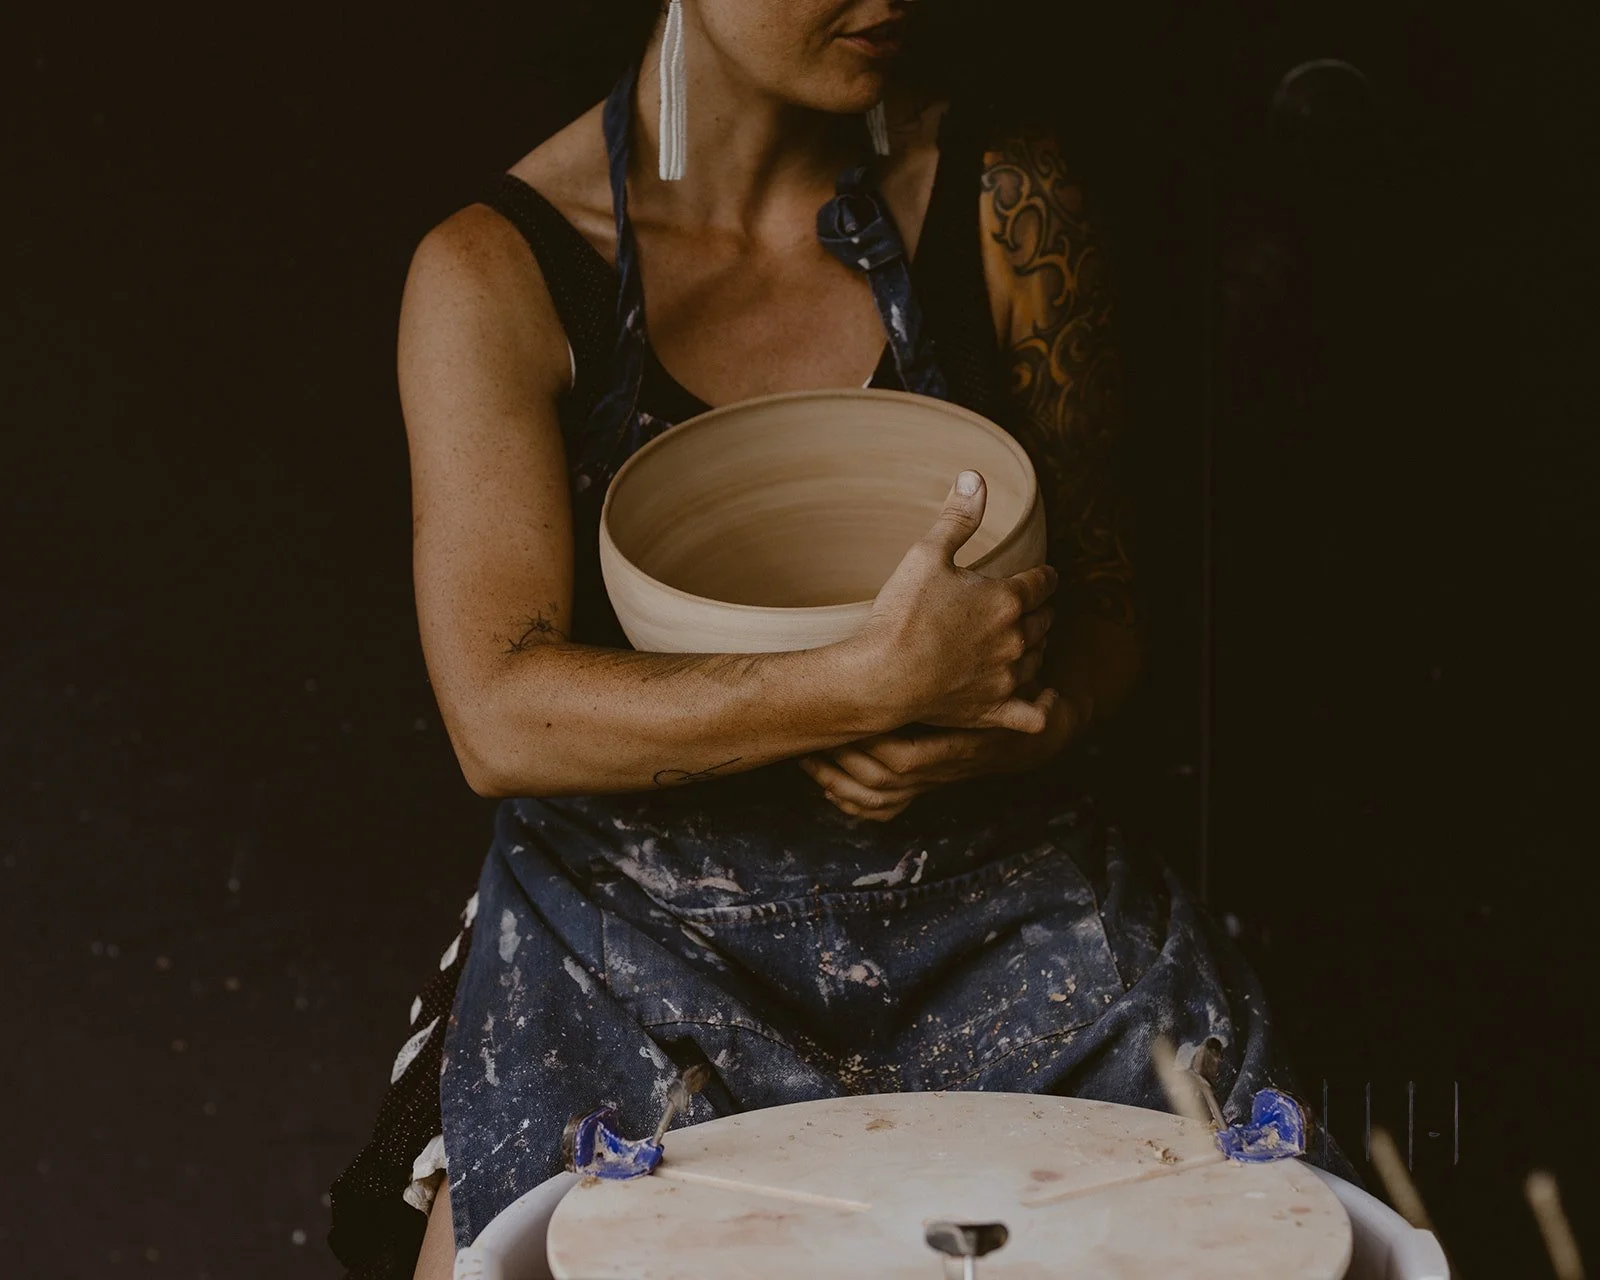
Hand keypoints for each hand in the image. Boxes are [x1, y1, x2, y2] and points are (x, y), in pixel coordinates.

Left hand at [800, 688, 1090, 821]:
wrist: (1033, 738)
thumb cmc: (1023, 705)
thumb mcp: (1025, 696)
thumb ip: (1012, 689)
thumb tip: (1046, 693)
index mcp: (956, 749)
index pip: (905, 757)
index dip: (870, 743)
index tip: (842, 718)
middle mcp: (939, 773)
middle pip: (878, 781)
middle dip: (839, 760)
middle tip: (808, 733)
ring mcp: (926, 785)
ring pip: (872, 798)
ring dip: (833, 780)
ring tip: (803, 755)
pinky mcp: (917, 789)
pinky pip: (875, 811)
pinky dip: (844, 802)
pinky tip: (821, 781)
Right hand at [846, 470, 1058, 733]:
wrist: (882, 676)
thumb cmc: (901, 614)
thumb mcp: (926, 554)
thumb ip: (957, 518)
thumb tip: (975, 477)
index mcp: (1007, 599)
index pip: (1043, 583)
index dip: (1045, 576)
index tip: (1044, 575)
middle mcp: (1016, 639)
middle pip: (1046, 621)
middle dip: (1042, 610)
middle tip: (1035, 607)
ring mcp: (1007, 677)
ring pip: (1040, 658)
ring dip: (1038, 647)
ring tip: (1029, 641)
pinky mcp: (994, 708)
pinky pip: (1032, 713)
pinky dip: (1040, 706)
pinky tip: (1041, 700)